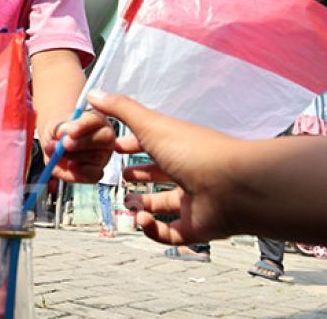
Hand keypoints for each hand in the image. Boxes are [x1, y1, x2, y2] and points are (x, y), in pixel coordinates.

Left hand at [39, 110, 115, 182]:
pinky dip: (80, 172)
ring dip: (75, 156)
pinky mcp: (98, 171)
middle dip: (83, 142)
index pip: (97, 119)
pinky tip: (69, 166)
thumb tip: (61, 135)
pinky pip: (94, 174)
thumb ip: (58, 130)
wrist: (57, 145)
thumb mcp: (55, 127)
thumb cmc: (59, 133)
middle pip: (104, 138)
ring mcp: (104, 155)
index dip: (84, 125)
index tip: (70, 131)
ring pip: (96, 156)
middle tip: (65, 144)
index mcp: (97, 120)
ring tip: (58, 154)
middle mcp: (105, 136)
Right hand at [87, 89, 239, 246]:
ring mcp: (193, 200)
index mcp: (179, 146)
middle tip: (120, 176)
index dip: (132, 145)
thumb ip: (122, 110)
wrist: (233, 186)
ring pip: (165, 205)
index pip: (152, 143)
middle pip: (161, 173)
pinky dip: (152, 230)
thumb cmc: (194, 151)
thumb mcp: (152, 125)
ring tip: (128, 203)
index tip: (114, 148)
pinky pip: (170, 233)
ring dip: (143, 205)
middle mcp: (187, 171)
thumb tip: (94, 93)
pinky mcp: (195, 227)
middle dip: (139, 175)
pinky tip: (141, 221)